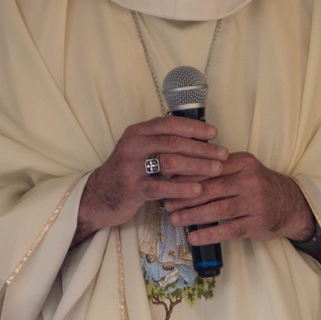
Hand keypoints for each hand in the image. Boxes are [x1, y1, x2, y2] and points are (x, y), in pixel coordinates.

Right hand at [75, 116, 228, 243]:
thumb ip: (161, 142)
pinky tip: (197, 190)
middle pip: (174, 142)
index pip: (170, 123)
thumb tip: (199, 139)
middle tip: (222, 155)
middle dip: (202, 148)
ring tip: (216, 171)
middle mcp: (133, 145)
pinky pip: (161, 186)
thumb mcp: (139, 150)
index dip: (194, 128)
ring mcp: (131, 166)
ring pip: (170, 162)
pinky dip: (182, 188)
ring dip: (197, 166)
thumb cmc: (127, 173)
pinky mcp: (132, 188)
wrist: (98, 196)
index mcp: (137, 132)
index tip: (214, 133)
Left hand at [162, 152, 316, 245]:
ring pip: (218, 209)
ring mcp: (255, 203)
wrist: (291, 204)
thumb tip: (180, 174)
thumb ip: (219, 169)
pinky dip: (208, 234)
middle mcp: (250, 180)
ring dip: (192, 215)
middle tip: (167, 202)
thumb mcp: (243, 170)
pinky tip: (193, 237)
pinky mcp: (257, 223)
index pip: (210, 167)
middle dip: (185, 197)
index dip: (187, 175)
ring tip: (174, 219)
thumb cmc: (258, 186)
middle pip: (211, 188)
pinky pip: (228, 230)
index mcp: (243, 162)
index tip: (168, 181)